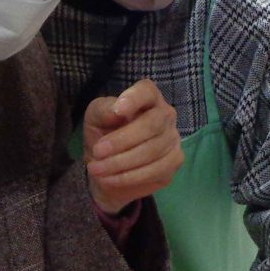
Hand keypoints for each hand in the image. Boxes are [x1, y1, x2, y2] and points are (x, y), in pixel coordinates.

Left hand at [84, 79, 182, 214]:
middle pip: (152, 124)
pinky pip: (156, 170)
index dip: (134, 99)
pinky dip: (130, 176)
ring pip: (153, 151)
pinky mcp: (174, 161)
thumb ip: (103, 110)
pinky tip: (111, 179)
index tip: (118, 110)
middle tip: (98, 152)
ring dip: (121, 162)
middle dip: (122, 140)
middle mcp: (165, 115)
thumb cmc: (104, 136)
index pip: (147, 91)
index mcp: (147, 98)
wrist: (109, 170)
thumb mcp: (95, 119)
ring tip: (97, 169)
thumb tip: (116, 110)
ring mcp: (173, 138)